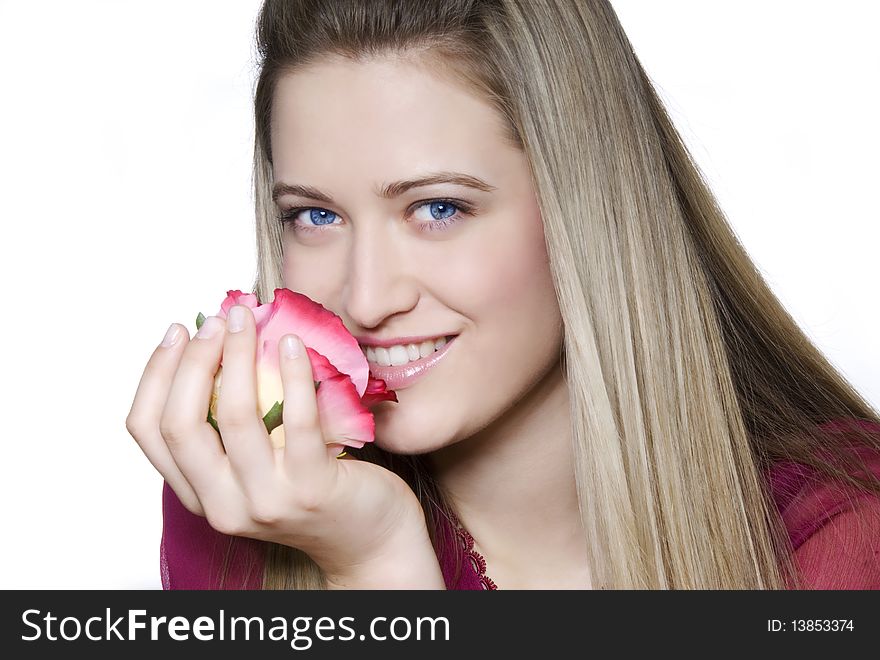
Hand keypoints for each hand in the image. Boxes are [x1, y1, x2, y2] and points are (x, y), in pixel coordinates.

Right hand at [126, 305, 443, 586]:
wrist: (370, 539)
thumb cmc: (314, 489)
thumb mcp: (257, 467)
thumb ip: (231, 428)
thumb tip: (220, 344)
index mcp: (201, 496)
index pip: (148, 432)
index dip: (155, 375)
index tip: (178, 334)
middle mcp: (224, 506)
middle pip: (181, 424)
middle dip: (193, 361)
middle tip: (218, 319)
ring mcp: (267, 502)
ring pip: (234, 417)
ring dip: (237, 356)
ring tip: (247, 320)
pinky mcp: (313, 490)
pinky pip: (296, 421)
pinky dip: (292, 375)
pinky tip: (293, 344)